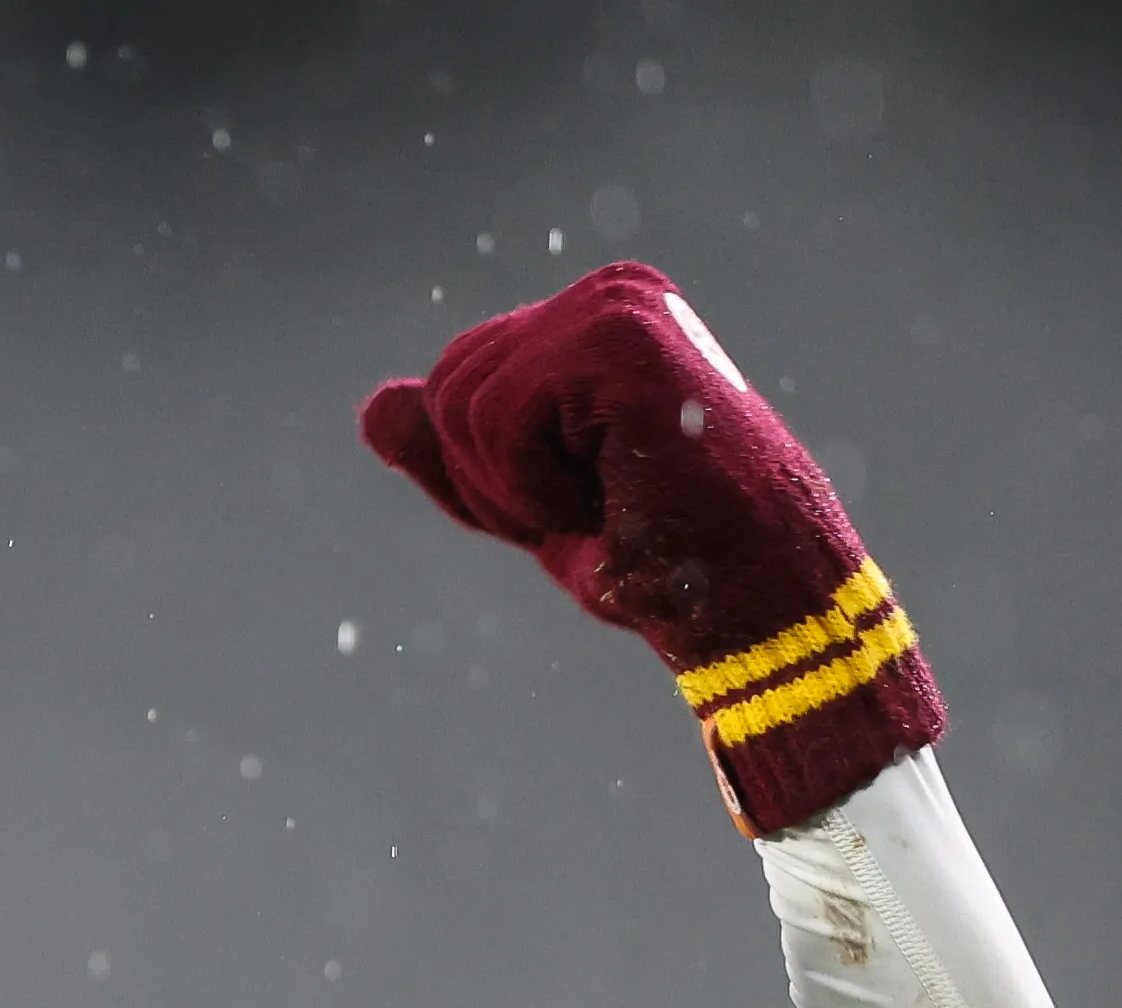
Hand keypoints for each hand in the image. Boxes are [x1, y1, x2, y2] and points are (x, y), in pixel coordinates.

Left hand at [359, 262, 941, 836]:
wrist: (747, 601)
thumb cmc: (656, 558)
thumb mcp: (527, 502)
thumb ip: (452, 452)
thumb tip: (374, 407)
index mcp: (596, 318)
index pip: (456, 384)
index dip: (486, 474)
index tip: (578, 503)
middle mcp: (612, 293)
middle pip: (448, 386)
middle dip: (492, 479)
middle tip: (593, 507)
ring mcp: (619, 306)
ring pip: (460, 404)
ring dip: (516, 489)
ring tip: (608, 499)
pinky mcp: (619, 339)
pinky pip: (495, 420)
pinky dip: (534, 487)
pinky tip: (612, 493)